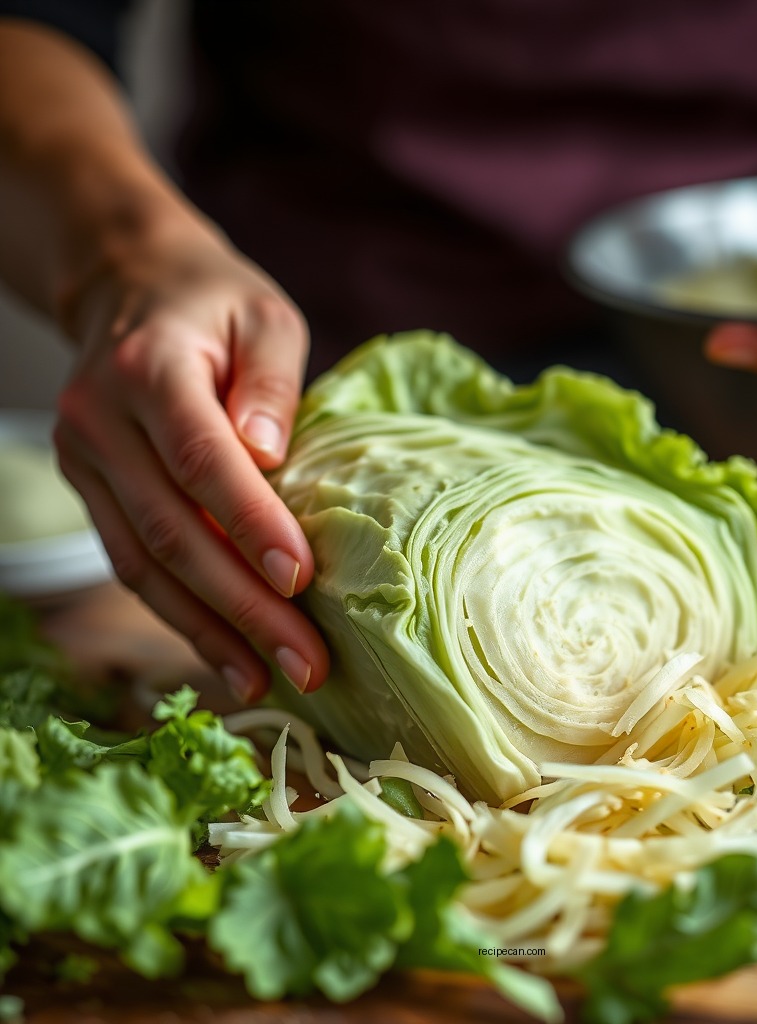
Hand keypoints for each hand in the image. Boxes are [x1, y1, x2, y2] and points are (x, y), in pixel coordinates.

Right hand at [53, 219, 329, 701]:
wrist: (131, 289)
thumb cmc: (215, 305)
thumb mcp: (265, 317)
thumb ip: (273, 381)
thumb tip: (271, 456)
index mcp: (149, 369)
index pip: (201, 459)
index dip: (250, 523)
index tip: (300, 578)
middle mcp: (102, 421)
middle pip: (172, 530)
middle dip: (242, 606)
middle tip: (306, 661)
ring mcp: (86, 461)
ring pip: (145, 564)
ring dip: (209, 630)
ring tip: (270, 680)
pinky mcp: (92, 491)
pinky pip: (133, 564)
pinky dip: (180, 615)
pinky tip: (226, 654)